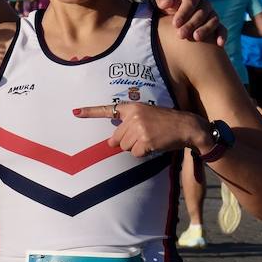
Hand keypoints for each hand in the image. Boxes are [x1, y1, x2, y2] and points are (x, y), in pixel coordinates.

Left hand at [71, 101, 208, 157]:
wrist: (186, 126)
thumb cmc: (166, 122)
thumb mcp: (146, 116)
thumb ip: (128, 126)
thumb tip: (110, 143)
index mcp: (133, 108)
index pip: (108, 109)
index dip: (90, 112)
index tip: (75, 112)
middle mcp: (133, 116)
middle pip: (117, 139)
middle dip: (128, 142)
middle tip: (145, 136)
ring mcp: (138, 128)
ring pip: (126, 148)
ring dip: (137, 148)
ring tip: (151, 139)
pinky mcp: (145, 140)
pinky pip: (136, 154)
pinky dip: (144, 153)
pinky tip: (155, 145)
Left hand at [154, 0, 223, 45]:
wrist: (173, 17)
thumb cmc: (166, 7)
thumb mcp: (161, 1)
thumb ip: (162, 0)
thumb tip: (167, 3)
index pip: (191, 0)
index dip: (184, 12)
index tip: (175, 24)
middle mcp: (204, 3)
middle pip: (202, 12)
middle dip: (191, 24)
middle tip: (181, 35)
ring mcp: (211, 14)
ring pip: (213, 20)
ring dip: (206, 29)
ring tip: (196, 38)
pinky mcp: (216, 26)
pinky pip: (222, 29)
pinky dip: (222, 35)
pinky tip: (219, 44)